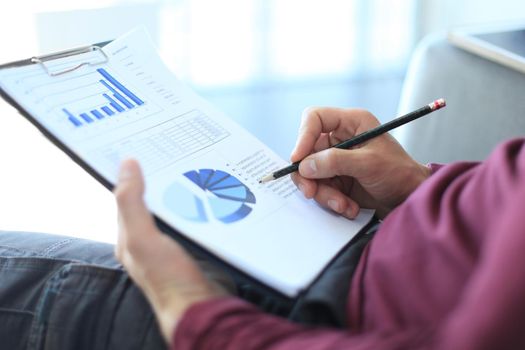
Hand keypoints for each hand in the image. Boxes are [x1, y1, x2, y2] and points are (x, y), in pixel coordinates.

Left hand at [114, 159, 225, 343]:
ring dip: (190, 191)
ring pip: (181, 207)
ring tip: (202, 166)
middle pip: (158, 199)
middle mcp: (152, 237)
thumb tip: (126, 164)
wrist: (201, 306)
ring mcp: (176, 241)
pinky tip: (216, 193)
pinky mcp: (197, 245)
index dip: (135, 173)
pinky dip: (205, 205)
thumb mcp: (142, 238)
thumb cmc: (166, 277)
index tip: (148, 148)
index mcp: (131, 235)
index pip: (130, 196)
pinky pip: (199, 218)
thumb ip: (131, 202)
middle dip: (167, 179)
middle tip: (181, 152)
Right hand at [290, 107, 430, 218]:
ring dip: (324, 194)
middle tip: (312, 192)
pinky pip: (321, 190)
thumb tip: (305, 165)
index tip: (298, 159)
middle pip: (307, 152)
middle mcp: (340, 140)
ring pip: (311, 175)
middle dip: (310, 176)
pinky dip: (332, 202)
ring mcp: (337, 161)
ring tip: (343, 205)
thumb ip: (336, 162)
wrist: (411, 199)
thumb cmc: (399, 173)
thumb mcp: (369, 163)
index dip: (303, 136)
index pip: (314, 119)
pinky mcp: (337, 180)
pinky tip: (349, 208)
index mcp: (350, 123)